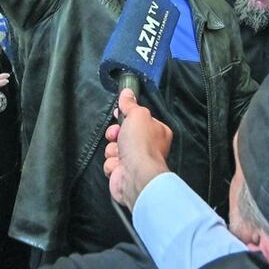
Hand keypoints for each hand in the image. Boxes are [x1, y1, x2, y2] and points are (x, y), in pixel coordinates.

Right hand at [102, 89, 172, 210]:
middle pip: (123, 134)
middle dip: (115, 133)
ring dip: (112, 150)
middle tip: (116, 135)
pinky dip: (112, 163)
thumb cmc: (141, 145)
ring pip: (114, 148)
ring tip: (119, 153)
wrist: (136, 175)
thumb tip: (127, 92)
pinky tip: (118, 165)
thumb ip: (131, 104)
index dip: (126, 116)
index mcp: (157, 132)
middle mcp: (148, 147)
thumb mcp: (137, 115)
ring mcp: (136, 162)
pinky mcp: (124, 174)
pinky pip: (111, 163)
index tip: (117, 113)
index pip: (138, 120)